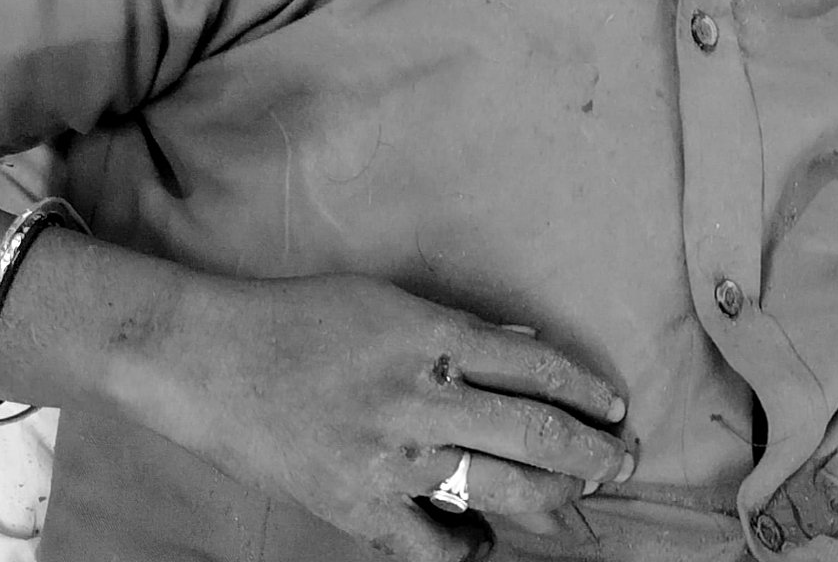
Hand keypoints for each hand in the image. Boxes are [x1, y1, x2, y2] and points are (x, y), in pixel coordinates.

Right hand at [149, 273, 631, 559]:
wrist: (215, 361)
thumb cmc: (304, 317)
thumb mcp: (390, 300)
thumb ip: (461, 327)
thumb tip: (525, 344)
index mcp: (433, 337)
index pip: (538, 366)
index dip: (587, 389)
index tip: (614, 406)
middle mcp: (423, 399)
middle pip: (535, 432)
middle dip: (592, 452)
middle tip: (622, 460)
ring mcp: (392, 459)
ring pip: (500, 490)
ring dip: (554, 497)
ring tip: (579, 495)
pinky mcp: (357, 507)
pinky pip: (430, 545)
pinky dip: (467, 547)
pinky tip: (484, 539)